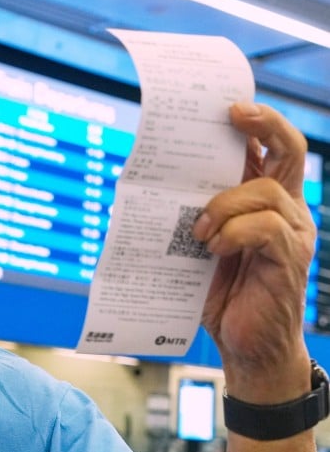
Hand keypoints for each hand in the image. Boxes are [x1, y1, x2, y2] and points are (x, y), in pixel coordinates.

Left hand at [194, 103, 314, 398]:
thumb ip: (197, 212)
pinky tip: (213, 248)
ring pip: (266, 190)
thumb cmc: (220, 293)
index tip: (227, 105)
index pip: (272, 150)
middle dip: (265, 124)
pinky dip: (234, 231)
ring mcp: (292, 233)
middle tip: (233, 113)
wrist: (244, 346)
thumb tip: (159, 180)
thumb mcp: (202, 244)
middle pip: (290, 151)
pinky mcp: (289, 259)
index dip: (257, 122)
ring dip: (223, 204)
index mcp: (266, 201)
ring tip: (199, 232)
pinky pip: (266, 227)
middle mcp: (286, 210)